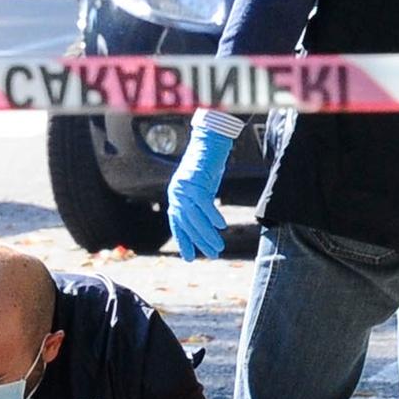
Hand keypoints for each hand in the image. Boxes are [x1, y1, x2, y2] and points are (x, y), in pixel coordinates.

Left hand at [167, 120, 233, 259]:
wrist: (210, 141)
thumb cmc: (207, 165)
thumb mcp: (202, 188)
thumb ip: (199, 204)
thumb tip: (207, 223)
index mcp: (176, 196)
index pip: (178, 223)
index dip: (184, 241)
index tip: (189, 257)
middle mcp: (177, 193)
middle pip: (188, 224)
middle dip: (200, 241)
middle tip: (213, 254)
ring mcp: (184, 187)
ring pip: (195, 217)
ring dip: (207, 234)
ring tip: (219, 246)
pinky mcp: (195, 180)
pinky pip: (204, 204)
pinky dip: (213, 216)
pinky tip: (222, 226)